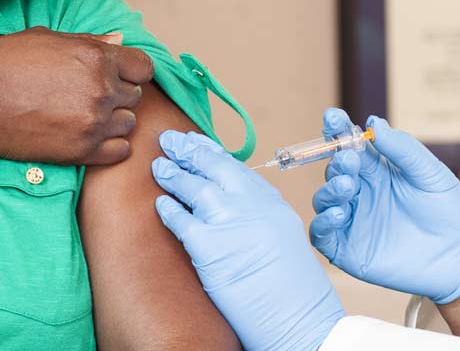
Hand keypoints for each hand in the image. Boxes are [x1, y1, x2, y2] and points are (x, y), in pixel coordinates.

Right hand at [0, 28, 150, 165]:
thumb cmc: (2, 64)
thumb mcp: (46, 38)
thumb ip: (90, 41)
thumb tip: (119, 40)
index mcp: (96, 57)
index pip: (144, 67)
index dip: (131, 69)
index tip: (117, 74)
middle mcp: (102, 89)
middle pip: (135, 95)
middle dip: (118, 93)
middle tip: (88, 94)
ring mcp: (94, 122)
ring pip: (129, 123)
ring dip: (113, 120)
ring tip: (85, 115)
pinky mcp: (82, 151)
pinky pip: (120, 151)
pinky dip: (110, 145)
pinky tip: (89, 135)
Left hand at [152, 131, 344, 350]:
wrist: (301, 319)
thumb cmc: (294, 289)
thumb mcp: (284, 237)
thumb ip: (259, 215)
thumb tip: (231, 205)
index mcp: (271, 201)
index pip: (236, 167)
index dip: (212, 152)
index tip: (196, 141)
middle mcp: (252, 204)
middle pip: (214, 167)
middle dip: (188, 150)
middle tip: (169, 140)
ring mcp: (231, 221)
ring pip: (194, 187)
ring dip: (173, 174)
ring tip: (159, 166)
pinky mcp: (209, 245)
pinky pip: (181, 221)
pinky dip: (168, 210)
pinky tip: (160, 203)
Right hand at [309, 110, 459, 303]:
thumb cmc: (449, 210)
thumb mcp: (428, 172)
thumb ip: (401, 148)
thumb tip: (373, 122)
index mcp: (377, 171)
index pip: (349, 145)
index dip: (338, 130)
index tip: (333, 117)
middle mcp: (361, 193)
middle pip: (335, 171)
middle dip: (337, 162)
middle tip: (349, 160)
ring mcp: (353, 221)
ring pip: (324, 199)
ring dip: (330, 189)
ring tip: (348, 186)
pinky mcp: (348, 250)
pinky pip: (322, 234)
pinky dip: (323, 222)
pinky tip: (340, 213)